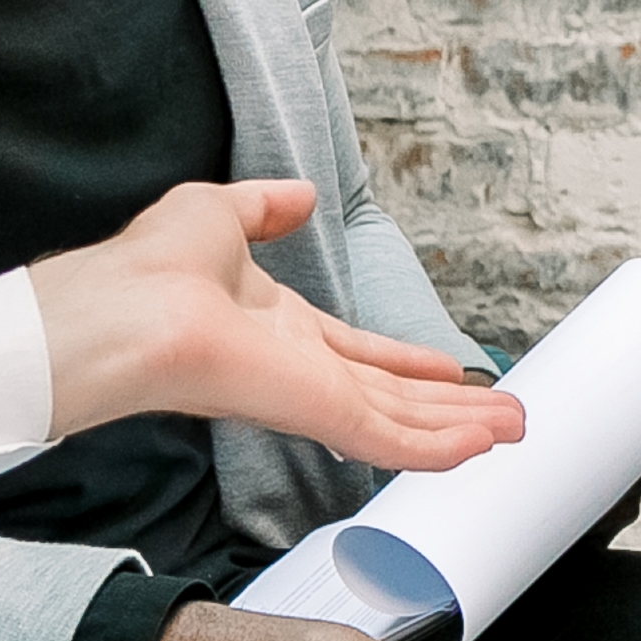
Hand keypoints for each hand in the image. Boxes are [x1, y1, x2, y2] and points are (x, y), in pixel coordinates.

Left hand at [24, 179, 521, 471]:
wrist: (129, 308)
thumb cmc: (151, 267)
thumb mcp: (218, 212)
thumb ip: (264, 207)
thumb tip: (297, 193)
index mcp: (278, 329)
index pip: (358, 354)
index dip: (407, 363)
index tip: (448, 370)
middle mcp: (300, 369)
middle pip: (393, 396)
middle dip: (451, 406)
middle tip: (503, 415)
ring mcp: (311, 397)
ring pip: (403, 423)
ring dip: (460, 427)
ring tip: (512, 430)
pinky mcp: (318, 414)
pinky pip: (390, 440)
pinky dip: (436, 447)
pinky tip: (478, 447)